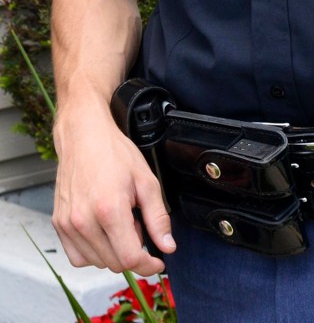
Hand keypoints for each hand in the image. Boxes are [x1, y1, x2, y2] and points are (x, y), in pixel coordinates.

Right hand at [52, 109, 174, 275]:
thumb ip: (158, 217)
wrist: (84, 138)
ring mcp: (68, 225)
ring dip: (114, 252)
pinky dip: (94, 252)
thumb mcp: (147, 181)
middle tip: (139, 225)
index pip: (129, 257)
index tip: (158, 261)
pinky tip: (104, 231)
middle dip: (133, 252)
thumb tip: (167, 245)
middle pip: (114, 263)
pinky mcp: (59, 225)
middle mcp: (84, 221)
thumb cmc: (115, 154)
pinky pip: (78, 256)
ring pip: (97, 262)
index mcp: (109, 210)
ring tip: (121, 222)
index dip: (148, 264)